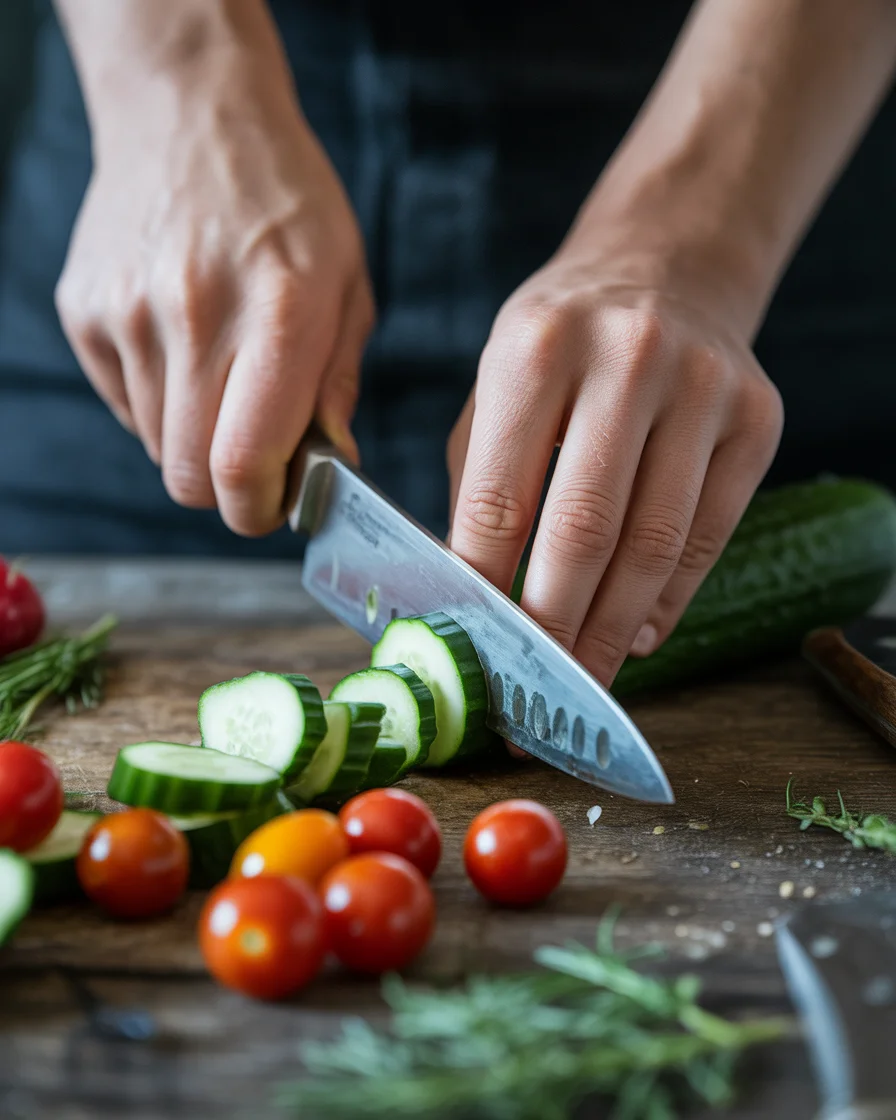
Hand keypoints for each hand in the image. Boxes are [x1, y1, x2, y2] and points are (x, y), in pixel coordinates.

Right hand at [56, 53, 371, 535]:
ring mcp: (128, 313)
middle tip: (256, 463)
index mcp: (278, 313)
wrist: (190, 114)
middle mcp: (194, 316)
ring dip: (195, 440)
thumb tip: (330, 466)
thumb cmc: (287, 203)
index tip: (273, 508)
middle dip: (228, 491)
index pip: (242, 463)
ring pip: (157, 447)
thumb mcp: (348, 284)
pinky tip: (183, 348)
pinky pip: (124, 405)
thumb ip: (337, 383)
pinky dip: (159, 402)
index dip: (257, 510)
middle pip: (190, 476)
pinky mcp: (86, 311)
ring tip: (223, 380)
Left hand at [447, 241, 782, 688]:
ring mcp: (703, 388)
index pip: (500, 498)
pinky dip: (670, 599)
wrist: (667, 267)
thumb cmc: (562, 341)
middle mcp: (627, 359)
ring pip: (654, 545)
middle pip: (584, 530)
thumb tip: (472, 595)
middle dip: (553, 625)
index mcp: (536, 349)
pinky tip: (640, 632)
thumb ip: (480, 484)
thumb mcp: (497, 385)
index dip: (484, 587)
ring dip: (614, 629)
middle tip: (532, 686)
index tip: (474, 646)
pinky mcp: (757, 419)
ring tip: (585, 676)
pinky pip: (711, 535)